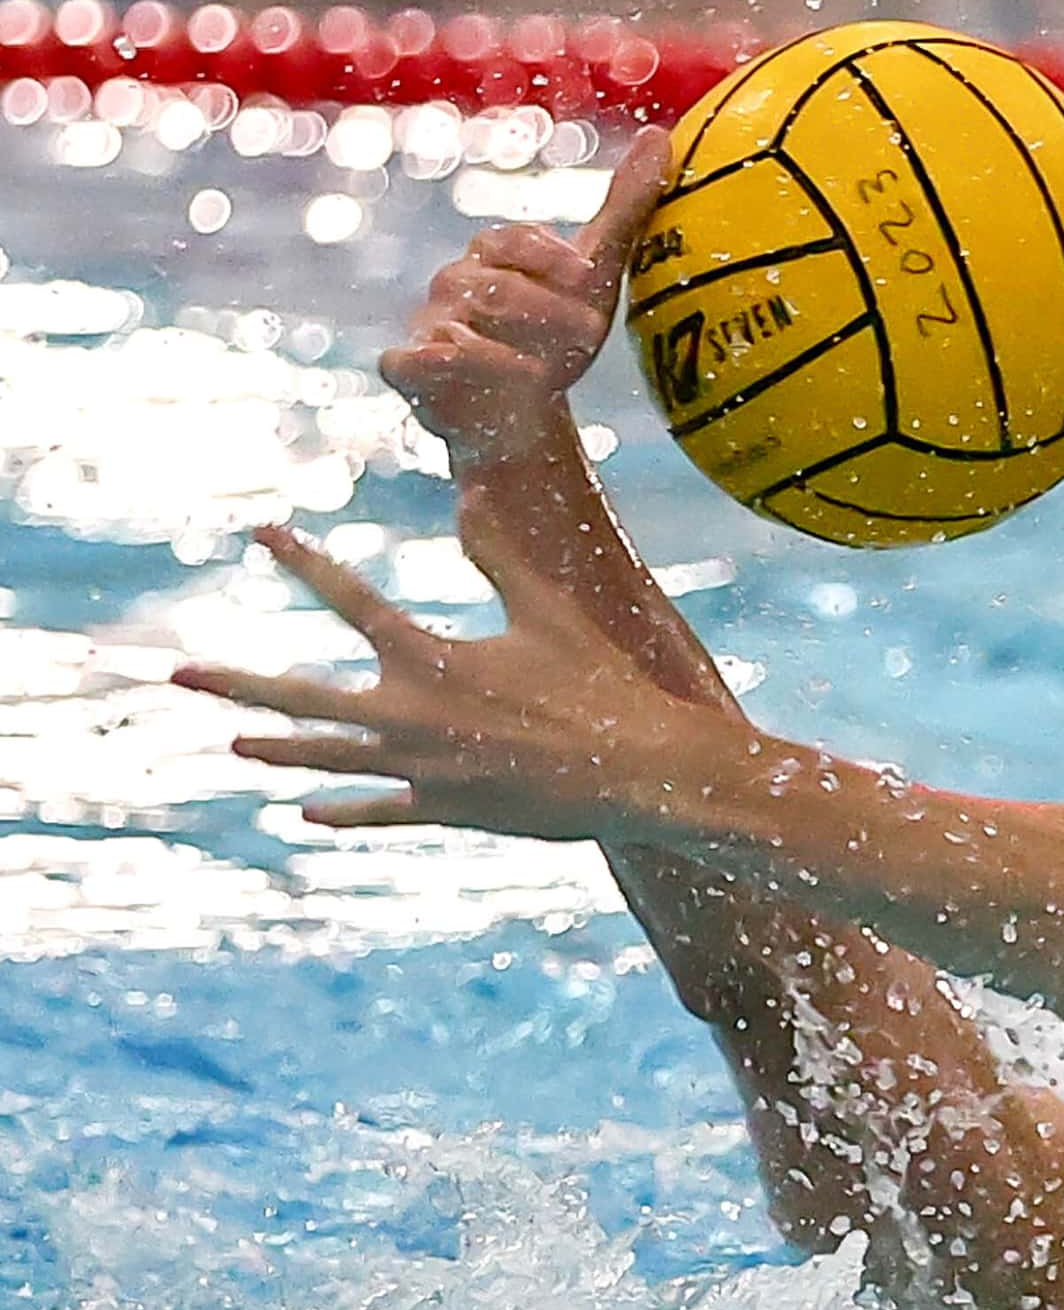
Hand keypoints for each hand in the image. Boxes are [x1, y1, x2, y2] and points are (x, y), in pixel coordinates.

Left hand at [173, 499, 739, 839]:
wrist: (638, 772)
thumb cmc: (600, 685)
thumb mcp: (551, 613)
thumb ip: (501, 559)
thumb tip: (469, 498)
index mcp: (432, 660)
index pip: (350, 599)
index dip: (302, 560)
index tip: (260, 532)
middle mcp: (412, 717)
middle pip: (303, 697)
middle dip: (237, 682)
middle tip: (179, 673)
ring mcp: (423, 770)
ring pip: (328, 758)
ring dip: (277, 749)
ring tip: (233, 744)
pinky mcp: (447, 809)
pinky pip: (379, 810)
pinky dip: (344, 809)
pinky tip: (309, 810)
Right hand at [379, 126, 674, 453]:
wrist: (521, 409)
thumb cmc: (557, 332)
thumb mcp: (596, 274)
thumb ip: (624, 209)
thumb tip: (660, 138)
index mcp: (496, 251)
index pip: (517, 240)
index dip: (551, 258)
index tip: (587, 278)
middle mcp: (456, 280)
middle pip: (498, 288)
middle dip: (546, 314)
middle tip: (589, 336)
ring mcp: (429, 321)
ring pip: (461, 326)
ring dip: (510, 353)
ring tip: (545, 375)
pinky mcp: (408, 366)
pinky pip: (413, 359)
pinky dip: (443, 366)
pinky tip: (472, 374)